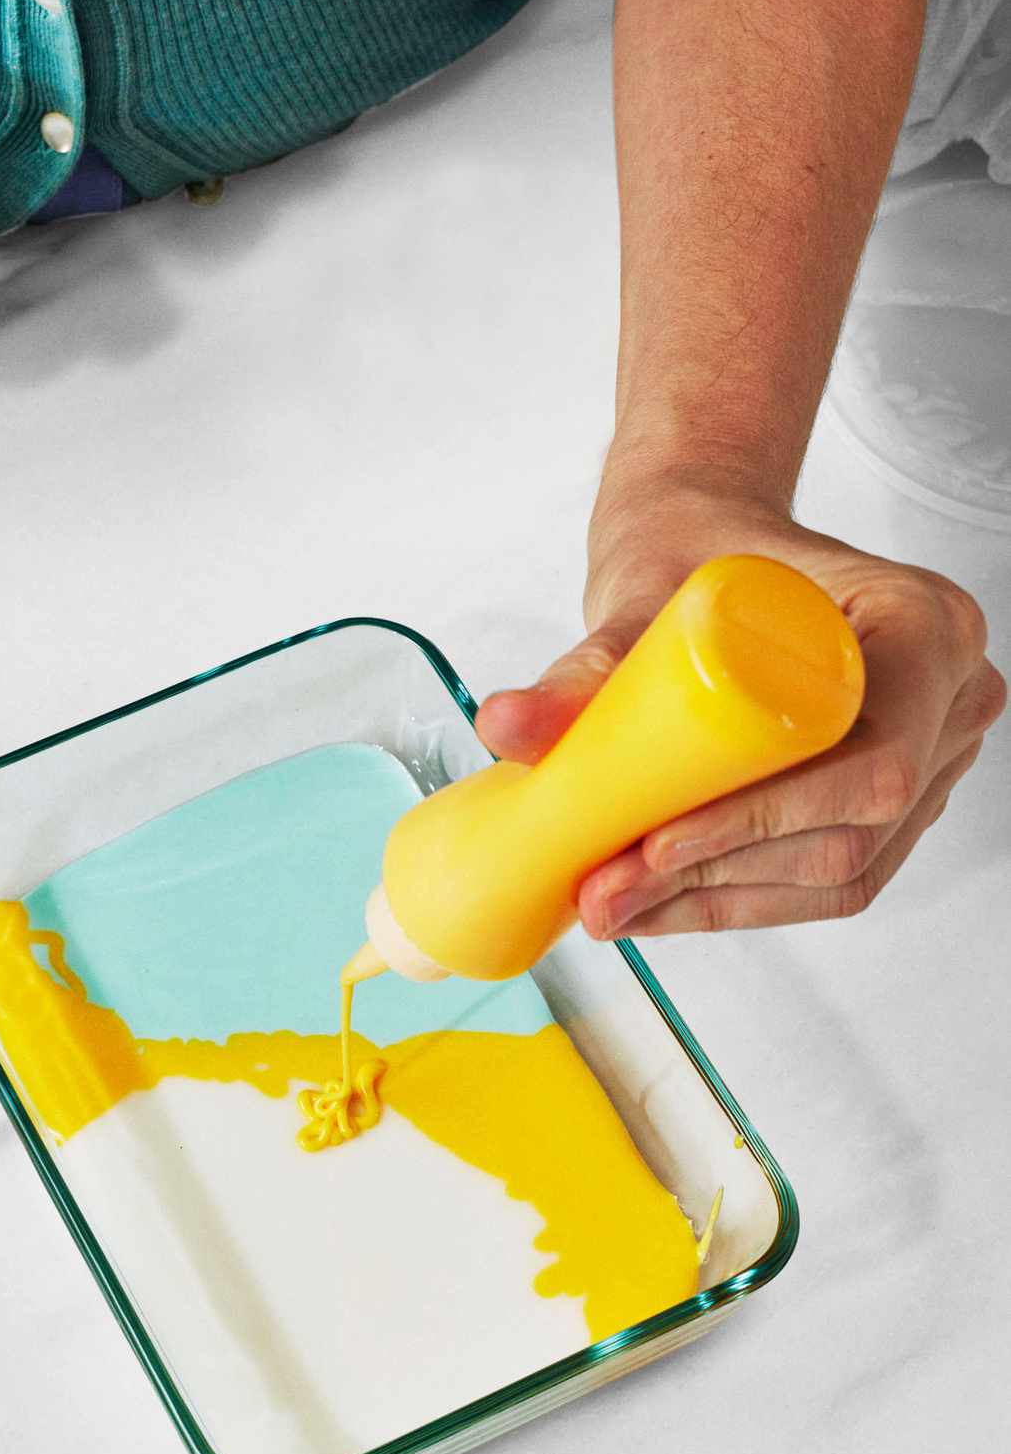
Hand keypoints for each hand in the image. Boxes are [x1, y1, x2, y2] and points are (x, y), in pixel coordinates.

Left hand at [476, 502, 1004, 938]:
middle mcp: (951, 696)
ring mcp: (932, 757)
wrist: (708, 547)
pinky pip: (827, 876)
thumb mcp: (638, 598)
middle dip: (719, 877)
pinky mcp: (895, 804)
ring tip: (611, 905)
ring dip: (718, 903)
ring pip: (841, 872)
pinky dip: (738, 899)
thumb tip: (503, 727)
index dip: (763, 822)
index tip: (654, 843)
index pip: (869, 764)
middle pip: (851, 833)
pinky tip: (655, 906)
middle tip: (605, 893)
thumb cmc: (698, 552)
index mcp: (922, 625)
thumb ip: (582, 670)